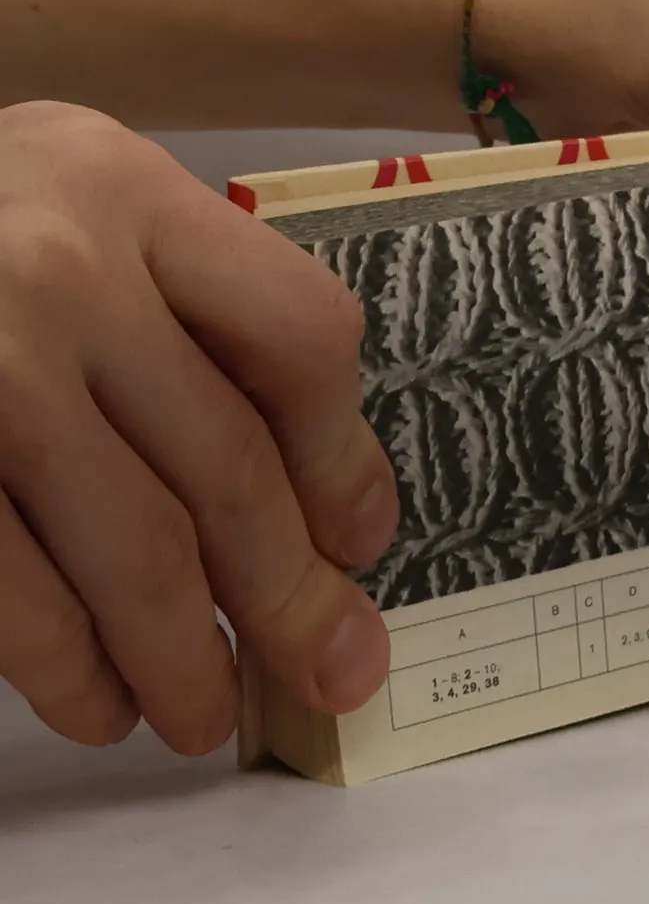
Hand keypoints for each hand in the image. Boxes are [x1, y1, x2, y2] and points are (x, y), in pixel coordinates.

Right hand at [0, 103, 395, 752]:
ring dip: (181, 658)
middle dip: (288, 599)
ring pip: (131, 549)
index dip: (344, 460)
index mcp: (124, 188)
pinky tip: (97, 704)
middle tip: (330, 675)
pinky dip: (66, 667)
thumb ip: (183, 318)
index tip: (359, 543)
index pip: (298, 337)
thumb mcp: (73, 214)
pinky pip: (12, 590)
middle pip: (226, 466)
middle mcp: (53, 265)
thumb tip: (322, 519)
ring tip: (204, 714)